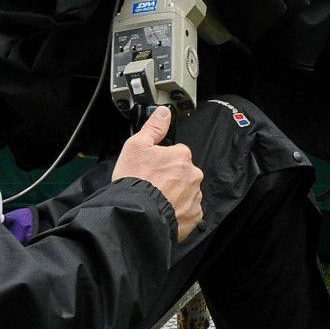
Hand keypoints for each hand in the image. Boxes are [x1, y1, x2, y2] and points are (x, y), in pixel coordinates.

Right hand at [113, 107, 202, 241]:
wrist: (135, 214)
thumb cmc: (135, 180)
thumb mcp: (136, 146)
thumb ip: (154, 127)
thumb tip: (164, 112)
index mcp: (182, 156)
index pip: (176, 153)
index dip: (161, 160)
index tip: (151, 168)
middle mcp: (193, 175)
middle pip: (183, 172)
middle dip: (170, 177)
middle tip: (152, 185)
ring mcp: (195, 196)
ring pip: (186, 191)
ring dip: (175, 194)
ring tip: (156, 199)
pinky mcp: (193, 216)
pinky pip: (188, 210)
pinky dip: (178, 211)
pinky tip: (164, 210)